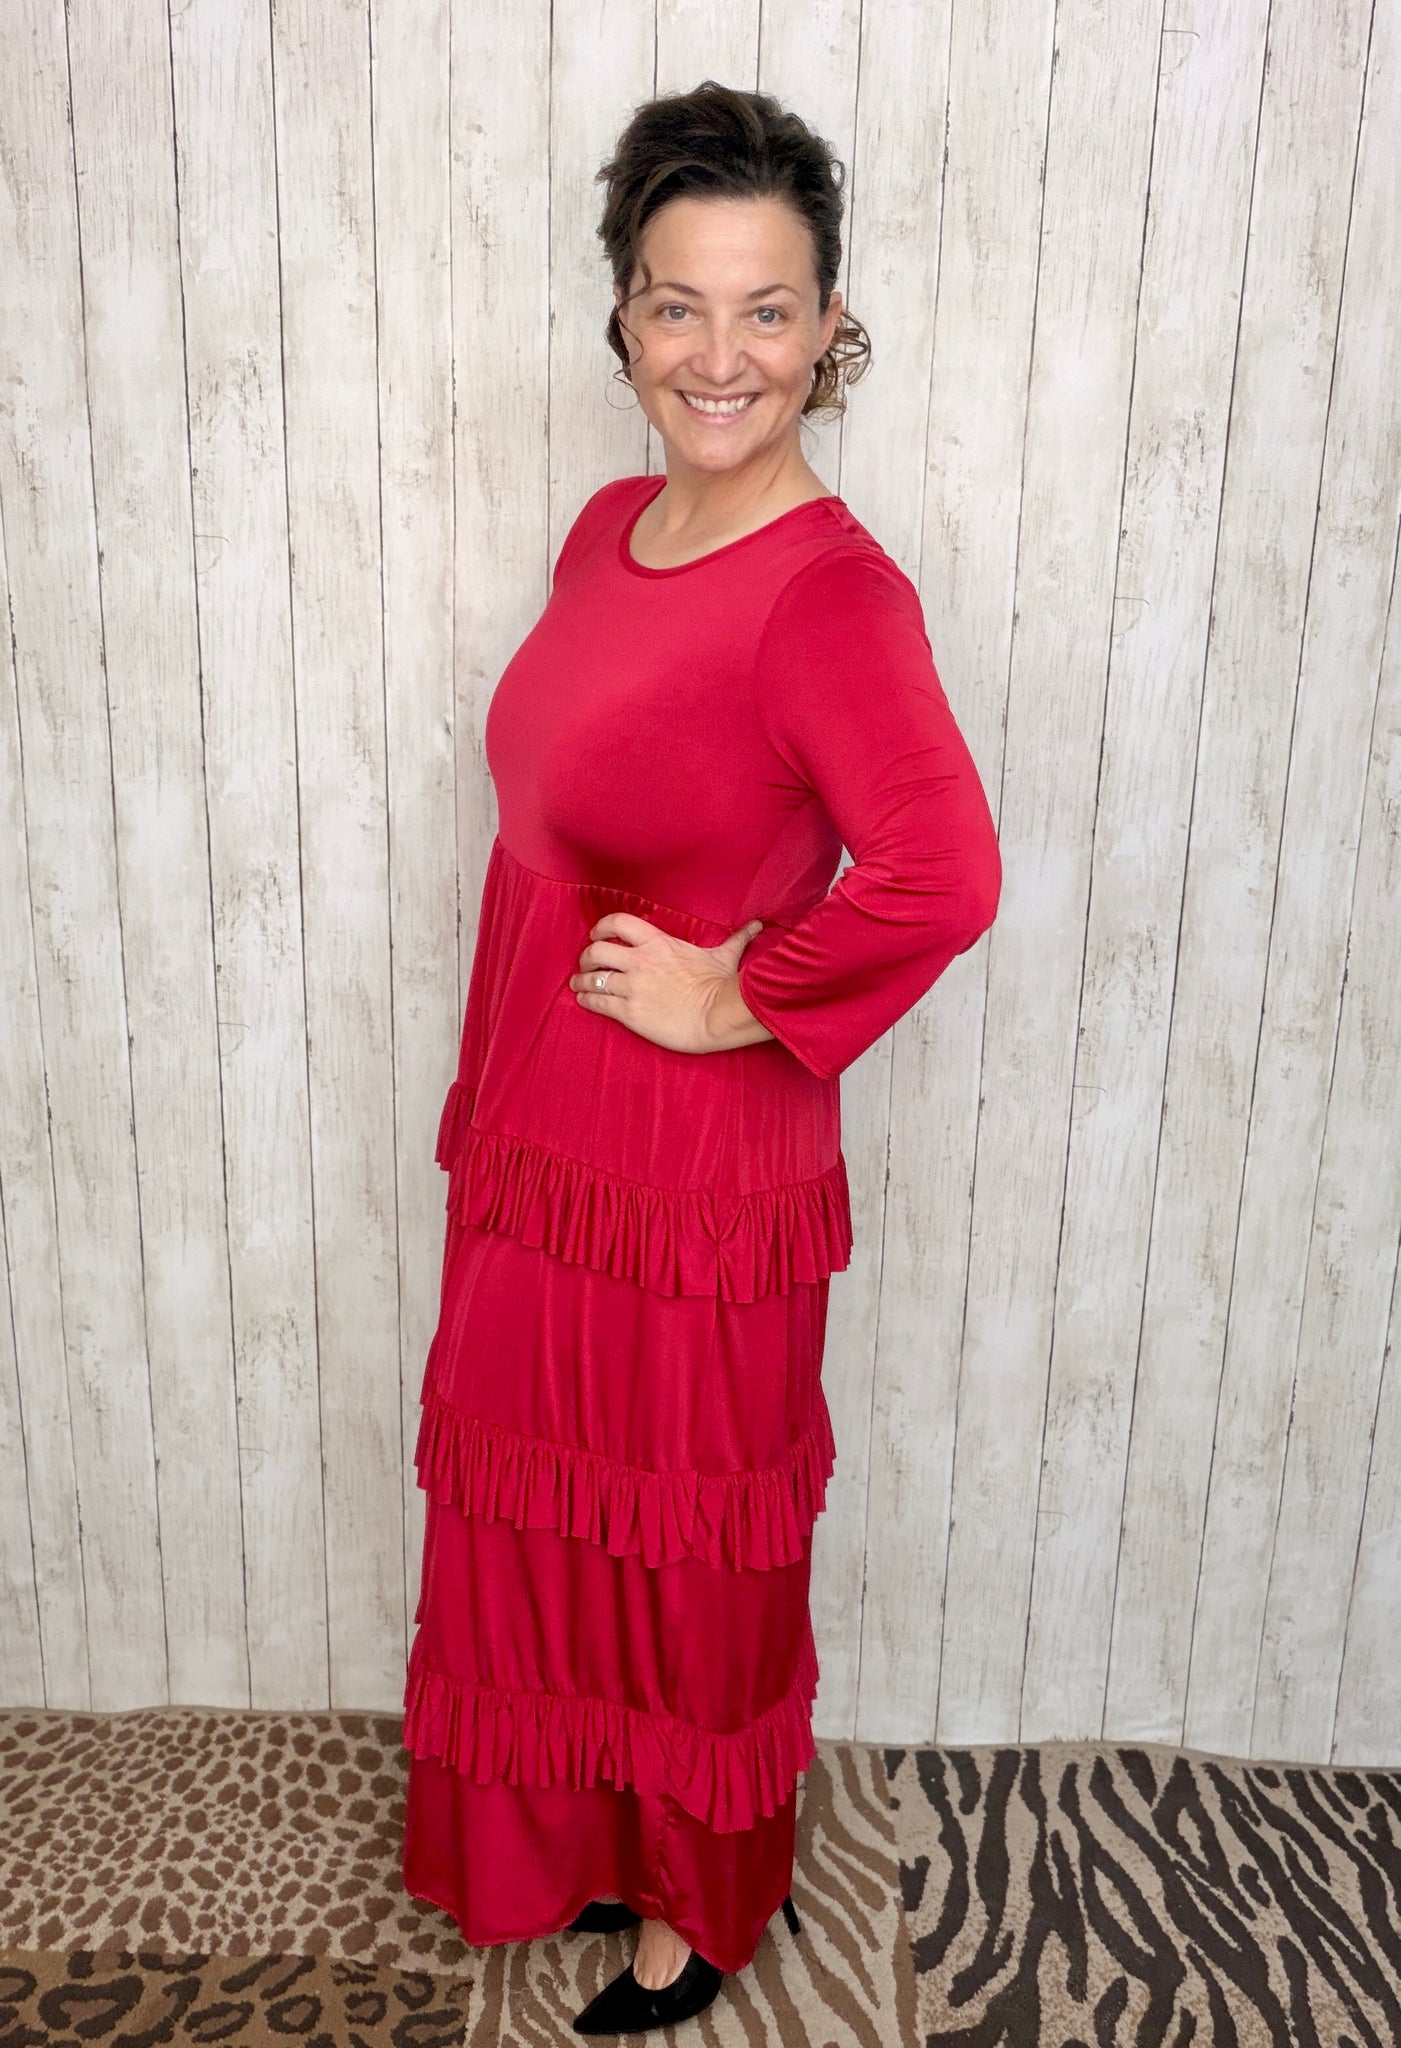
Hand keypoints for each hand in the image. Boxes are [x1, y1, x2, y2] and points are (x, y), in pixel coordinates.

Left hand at [570, 910, 770, 1054]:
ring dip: (582, 980)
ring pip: (593, 978)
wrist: (718, 1016)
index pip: (618, 924)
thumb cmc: (721, 986)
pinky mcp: (630, 1012)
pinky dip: (587, 999)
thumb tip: (756, 926)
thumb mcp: (725, 956)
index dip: (602, 927)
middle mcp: (640, 962)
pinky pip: (598, 1001)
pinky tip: (584, 1000)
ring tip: (578, 984)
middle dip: (587, 957)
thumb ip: (736, 939)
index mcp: (658, 944)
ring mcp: (633, 987)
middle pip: (597, 951)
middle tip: (586, 963)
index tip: (598, 934)